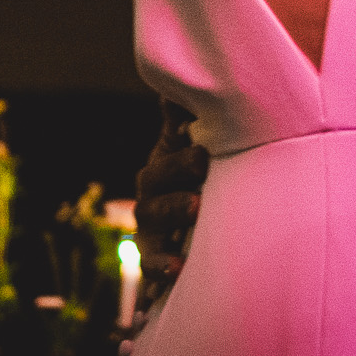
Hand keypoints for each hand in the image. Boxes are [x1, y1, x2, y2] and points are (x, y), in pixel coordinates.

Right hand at [135, 99, 209, 267]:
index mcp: (164, 161)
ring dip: (172, 214)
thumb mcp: (194, 146)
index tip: (205, 152)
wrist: (195, 219)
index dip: (181, 153)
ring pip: (151, 220)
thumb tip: (177, 87)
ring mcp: (150, 225)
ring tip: (195, 210)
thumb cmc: (202, 174)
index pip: (166, 152)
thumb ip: (186, 119)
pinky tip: (177, 269)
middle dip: (177, 175)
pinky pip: (150, 264)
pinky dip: (160, 266)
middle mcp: (151, 191)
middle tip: (201, 169)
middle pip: (155, 181)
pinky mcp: (152, 256)